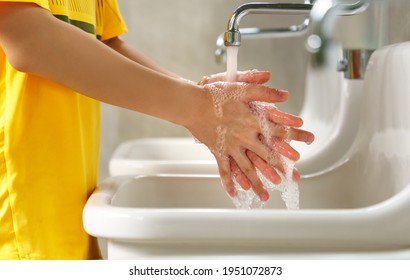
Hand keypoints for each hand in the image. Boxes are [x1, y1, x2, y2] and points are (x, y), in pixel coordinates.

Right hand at [191, 70, 313, 200]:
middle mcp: (245, 137)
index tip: (309, 139)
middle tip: (294, 177)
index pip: (280, 130)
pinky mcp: (219, 152)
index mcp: (253, 121)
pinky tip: (234, 193)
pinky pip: (224, 170)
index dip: (296, 134)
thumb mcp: (243, 88)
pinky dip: (229, 182)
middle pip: (268, 155)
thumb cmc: (216, 95)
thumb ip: (265, 92)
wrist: (193, 105)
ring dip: (258, 182)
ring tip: (265, 196)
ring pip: (248, 169)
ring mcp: (232, 147)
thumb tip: (285, 96)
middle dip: (282, 166)